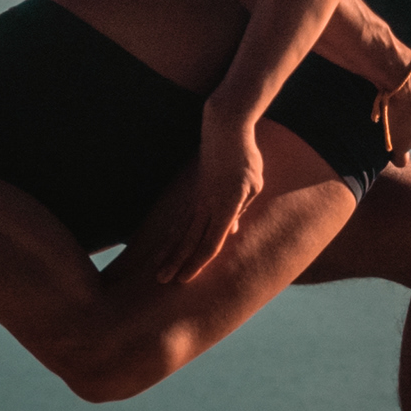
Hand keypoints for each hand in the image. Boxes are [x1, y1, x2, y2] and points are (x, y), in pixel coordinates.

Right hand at [158, 117, 270, 283]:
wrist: (225, 129)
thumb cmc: (246, 158)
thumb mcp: (253, 186)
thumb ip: (241, 210)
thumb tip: (231, 232)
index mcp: (226, 206)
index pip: (211, 242)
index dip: (198, 263)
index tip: (185, 279)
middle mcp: (207, 205)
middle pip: (189, 240)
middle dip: (176, 262)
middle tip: (162, 281)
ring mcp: (197, 197)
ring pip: (180, 230)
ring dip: (168, 251)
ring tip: (157, 268)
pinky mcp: (192, 190)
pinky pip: (180, 216)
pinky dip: (172, 232)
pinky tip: (165, 243)